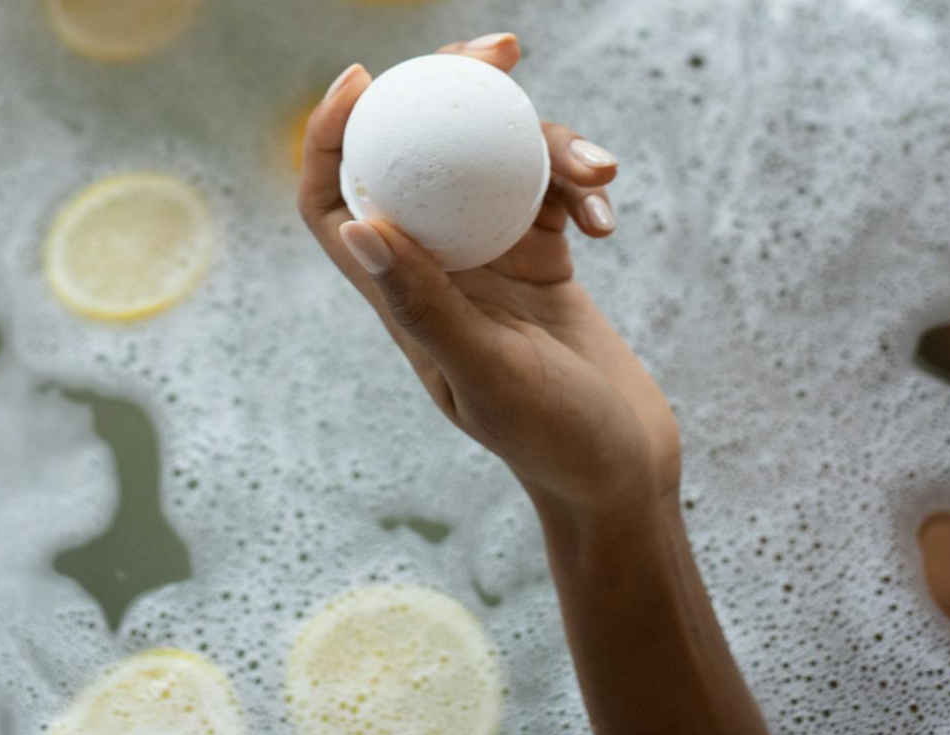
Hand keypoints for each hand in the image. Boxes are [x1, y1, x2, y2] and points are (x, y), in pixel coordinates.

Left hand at [298, 33, 679, 514]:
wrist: (619, 469)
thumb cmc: (552, 438)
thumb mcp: (489, 374)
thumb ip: (426, 305)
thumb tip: (358, 224)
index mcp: (401, 300)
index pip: (334, 207)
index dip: (329, 140)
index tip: (366, 79)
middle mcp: (438, 271)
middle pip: (417, 162)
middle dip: (450, 95)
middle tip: (499, 50)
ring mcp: (490, 262)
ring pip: (495, 167)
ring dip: (547, 148)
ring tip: (599, 170)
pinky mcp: (542, 259)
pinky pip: (549, 193)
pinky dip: (580, 189)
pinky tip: (610, 219)